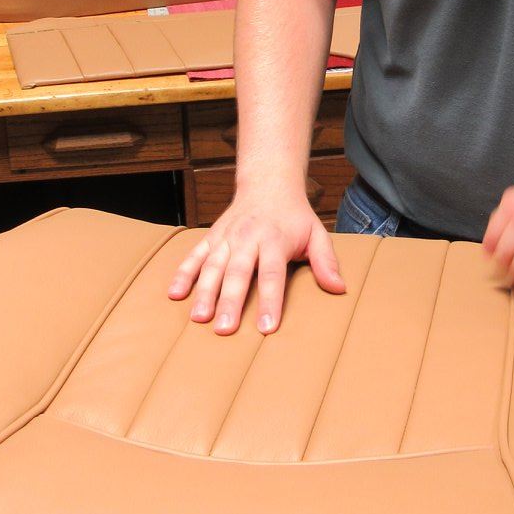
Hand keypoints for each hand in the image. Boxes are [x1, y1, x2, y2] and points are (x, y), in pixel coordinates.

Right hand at [167, 188, 345, 334]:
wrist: (268, 184)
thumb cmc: (295, 217)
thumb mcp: (317, 234)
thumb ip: (326, 262)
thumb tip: (339, 289)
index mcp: (275, 239)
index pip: (272, 274)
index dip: (269, 300)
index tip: (266, 326)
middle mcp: (248, 238)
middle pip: (238, 273)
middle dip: (230, 302)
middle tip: (225, 329)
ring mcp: (226, 237)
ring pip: (212, 266)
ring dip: (204, 292)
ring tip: (198, 318)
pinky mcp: (212, 237)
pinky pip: (194, 256)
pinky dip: (183, 274)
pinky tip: (174, 294)